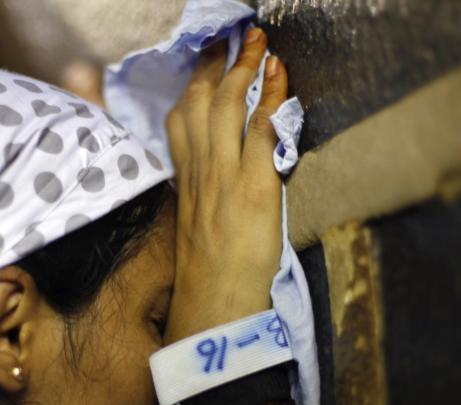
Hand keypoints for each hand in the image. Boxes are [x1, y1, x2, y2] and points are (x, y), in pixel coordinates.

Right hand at [163, 28, 287, 343]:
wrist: (214, 310)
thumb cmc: (208, 279)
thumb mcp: (194, 233)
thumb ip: (200, 200)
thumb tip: (211, 182)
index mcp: (185, 185)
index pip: (180, 124)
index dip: (192, 88)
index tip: (204, 65)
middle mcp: (201, 175)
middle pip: (200, 105)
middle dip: (215, 65)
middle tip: (232, 38)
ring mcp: (225, 179)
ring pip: (228, 108)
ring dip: (245, 68)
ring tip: (259, 42)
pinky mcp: (253, 190)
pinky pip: (261, 131)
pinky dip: (271, 97)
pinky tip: (280, 74)